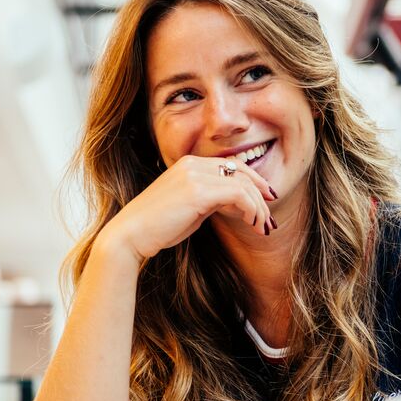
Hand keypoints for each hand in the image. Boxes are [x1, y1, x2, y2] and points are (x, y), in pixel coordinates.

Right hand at [99, 155, 276, 261]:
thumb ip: (212, 200)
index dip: (253, 182)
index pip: (231, 166)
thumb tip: (237, 204)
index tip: (266, 201)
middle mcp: (193, 164)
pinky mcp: (198, 191)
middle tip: (270, 217)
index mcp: (188, 164)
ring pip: (243, 184)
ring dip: (259, 207)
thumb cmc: (157, 228)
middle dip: (261, 194)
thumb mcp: (190, 209)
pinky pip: (238, 194)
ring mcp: (195, 175)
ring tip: (264, 227)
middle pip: (241, 172)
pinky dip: (252, 209)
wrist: (130, 235)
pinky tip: (253, 224)